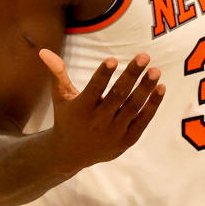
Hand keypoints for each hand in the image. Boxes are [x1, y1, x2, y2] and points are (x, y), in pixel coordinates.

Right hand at [38, 49, 165, 172]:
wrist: (71, 154)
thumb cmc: (67, 118)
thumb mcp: (61, 96)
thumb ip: (57, 73)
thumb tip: (44, 50)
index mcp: (81, 109)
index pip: (94, 89)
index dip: (103, 75)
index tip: (113, 59)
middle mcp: (98, 121)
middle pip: (118, 96)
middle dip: (132, 75)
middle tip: (144, 56)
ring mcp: (114, 132)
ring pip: (133, 107)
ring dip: (146, 88)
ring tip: (155, 70)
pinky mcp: (127, 140)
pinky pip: (143, 120)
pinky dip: (152, 105)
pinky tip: (160, 87)